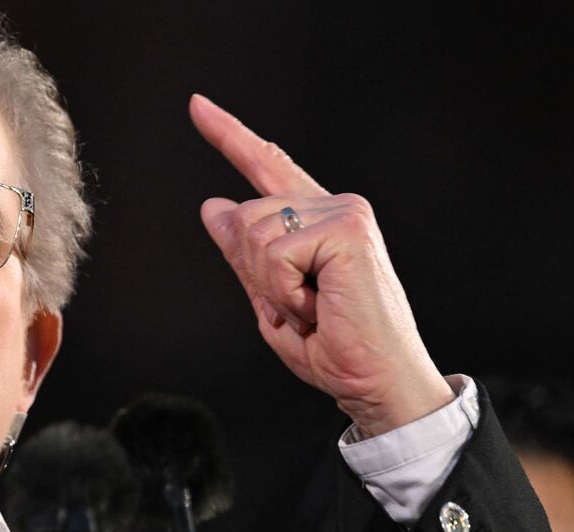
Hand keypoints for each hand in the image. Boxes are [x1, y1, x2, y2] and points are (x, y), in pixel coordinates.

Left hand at [189, 94, 452, 436]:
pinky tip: (319, 308)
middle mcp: (334, 205)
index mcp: (316, 220)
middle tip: (302, 308)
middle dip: (255, 274)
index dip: (229, 135)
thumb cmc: (333, 348)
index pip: (266, 166)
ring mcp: (344, 212)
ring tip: (314, 309)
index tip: (196, 106)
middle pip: (243, 216)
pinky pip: (275, 253)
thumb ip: (244, 252)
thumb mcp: (271, 298)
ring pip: (253, 233)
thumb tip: (212, 206)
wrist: (377, 383)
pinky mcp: (348, 229)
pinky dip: (285, 293)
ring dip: (272, 287)